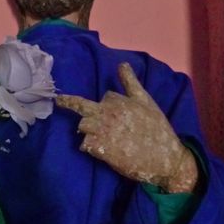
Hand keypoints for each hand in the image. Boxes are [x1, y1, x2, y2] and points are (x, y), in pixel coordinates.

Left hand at [55, 62, 197, 192]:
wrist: (164, 159)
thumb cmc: (157, 130)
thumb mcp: (146, 102)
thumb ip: (131, 83)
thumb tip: (122, 64)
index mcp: (118, 101)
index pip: (105, 97)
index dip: (108, 104)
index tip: (108, 109)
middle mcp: (106, 114)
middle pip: (81, 106)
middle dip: (68, 103)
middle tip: (58, 102)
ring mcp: (102, 132)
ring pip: (82, 126)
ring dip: (87, 131)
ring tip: (100, 137)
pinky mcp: (100, 149)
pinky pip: (84, 145)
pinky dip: (89, 147)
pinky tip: (101, 150)